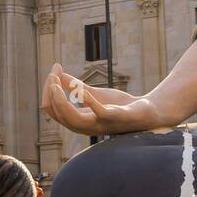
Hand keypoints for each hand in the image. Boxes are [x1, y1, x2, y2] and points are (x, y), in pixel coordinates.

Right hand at [41, 64, 166, 135]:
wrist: (147, 112)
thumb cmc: (120, 106)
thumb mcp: (94, 94)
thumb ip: (77, 87)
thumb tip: (59, 75)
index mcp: (79, 120)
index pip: (53, 110)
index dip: (48, 91)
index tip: (53, 70)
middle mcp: (86, 126)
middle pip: (58, 115)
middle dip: (50, 95)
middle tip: (51, 76)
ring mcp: (100, 123)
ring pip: (72, 118)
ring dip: (61, 101)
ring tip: (56, 83)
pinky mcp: (116, 118)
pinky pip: (99, 113)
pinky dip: (88, 101)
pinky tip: (81, 89)